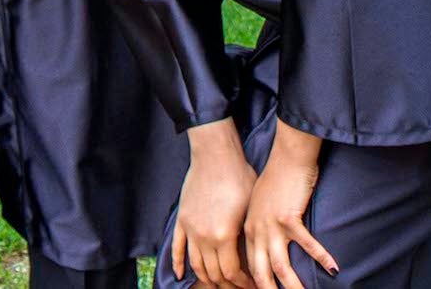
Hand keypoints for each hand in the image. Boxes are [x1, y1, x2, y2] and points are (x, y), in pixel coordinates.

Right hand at [173, 119, 257, 288]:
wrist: (215, 155)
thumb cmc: (239, 177)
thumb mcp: (250, 209)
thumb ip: (247, 236)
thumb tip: (254, 257)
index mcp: (224, 236)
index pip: (232, 272)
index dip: (243, 283)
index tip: (252, 284)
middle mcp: (204, 237)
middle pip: (214, 273)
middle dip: (227, 284)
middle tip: (237, 286)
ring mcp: (190, 229)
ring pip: (196, 265)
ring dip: (206, 279)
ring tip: (216, 284)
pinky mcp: (182, 220)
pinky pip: (177, 248)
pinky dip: (177, 264)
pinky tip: (180, 275)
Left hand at [244, 122, 336, 288]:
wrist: (287, 156)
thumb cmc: (278, 179)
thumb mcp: (260, 204)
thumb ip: (261, 224)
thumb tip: (268, 243)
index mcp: (249, 229)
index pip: (249, 265)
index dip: (256, 284)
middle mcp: (257, 230)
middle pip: (260, 272)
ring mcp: (272, 225)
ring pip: (280, 266)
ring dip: (293, 286)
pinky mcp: (289, 217)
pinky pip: (307, 245)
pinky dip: (321, 258)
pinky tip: (334, 269)